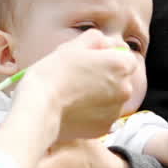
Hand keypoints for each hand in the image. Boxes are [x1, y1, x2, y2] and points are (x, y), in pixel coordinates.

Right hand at [19, 29, 136, 141]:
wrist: (41, 107)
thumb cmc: (55, 72)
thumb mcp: (74, 45)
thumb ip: (96, 39)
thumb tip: (107, 43)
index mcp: (120, 65)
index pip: (126, 58)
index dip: (110, 57)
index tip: (93, 61)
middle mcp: (125, 89)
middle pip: (121, 80)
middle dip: (106, 77)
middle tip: (80, 77)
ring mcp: (116, 111)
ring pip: (112, 99)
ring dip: (100, 96)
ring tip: (75, 94)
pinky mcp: (104, 127)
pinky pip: (102, 116)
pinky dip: (92, 113)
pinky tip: (74, 108)